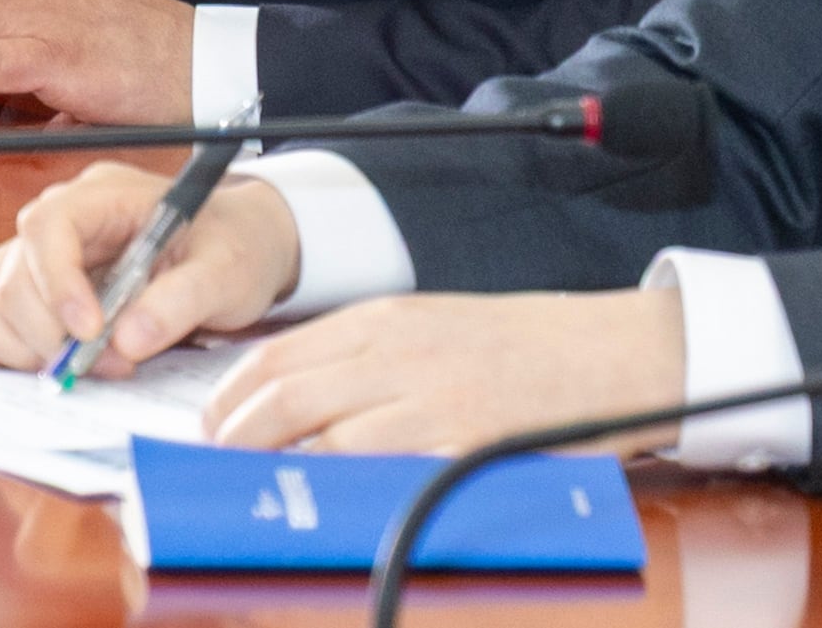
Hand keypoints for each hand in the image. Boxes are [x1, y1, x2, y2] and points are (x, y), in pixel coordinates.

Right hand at [0, 166, 299, 376]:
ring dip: (19, 346)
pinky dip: (6, 350)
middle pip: (9, 273)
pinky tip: (58, 365)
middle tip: (104, 366)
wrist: (244, 248)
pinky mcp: (35, 290)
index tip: (89, 333)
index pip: (47, 226)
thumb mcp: (229, 270)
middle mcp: (63, 219)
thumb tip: (125, 340)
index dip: (55, 283)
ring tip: (81, 369)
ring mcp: (42, 256)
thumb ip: (181, 301)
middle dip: (46, 333)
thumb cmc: (237, 247)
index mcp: (104, 196)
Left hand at [198, 287, 685, 454]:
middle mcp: (397, 354)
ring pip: (321, 435)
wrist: (609, 353)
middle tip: (220, 465)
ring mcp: (429, 400)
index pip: (277, 356)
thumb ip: (368, 355)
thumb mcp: (433, 326)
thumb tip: (299, 396)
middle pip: (284, 397)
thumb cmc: (524, 345)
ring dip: (276, 466)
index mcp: (385, 320)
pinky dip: (341, 487)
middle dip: (235, 438)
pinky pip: (382, 469)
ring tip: (256, 489)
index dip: (230, 398)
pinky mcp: (461, 444)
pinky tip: (323, 501)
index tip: (213, 426)